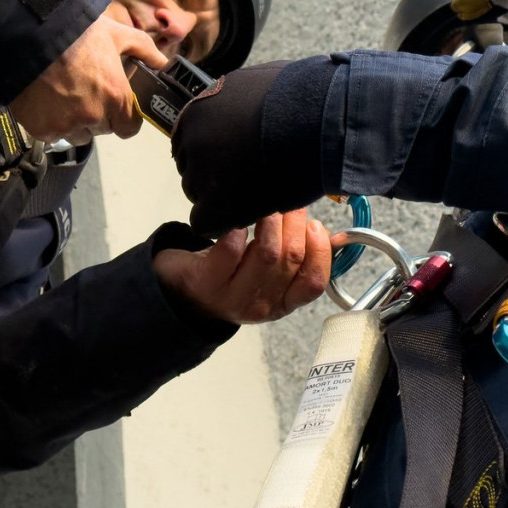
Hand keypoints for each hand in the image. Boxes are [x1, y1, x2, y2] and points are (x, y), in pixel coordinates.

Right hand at [10, 14, 168, 143]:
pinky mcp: (42, 129)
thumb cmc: (74, 32)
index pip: (129, 128)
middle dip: (97, 114)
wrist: (28, 34)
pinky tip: (45, 99)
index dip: (124, 117)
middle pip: (102, 129)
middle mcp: (93, 116)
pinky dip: (49, 122)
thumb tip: (163, 62)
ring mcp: (66, 125)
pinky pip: (52, 134)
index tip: (115, 106)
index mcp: (115, 97)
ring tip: (63, 94)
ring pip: (77, 135)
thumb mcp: (115, 34)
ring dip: (74, 122)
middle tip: (84, 90)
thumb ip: (143, 50)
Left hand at [152, 209, 330, 324]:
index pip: (313, 284)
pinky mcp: (206, 281)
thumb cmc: (231, 275)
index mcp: (282, 303)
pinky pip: (229, 251)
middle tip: (288, 202)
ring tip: (267, 204)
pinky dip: (238, 229)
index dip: (320, 252)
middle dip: (294, 224)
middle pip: (290, 261)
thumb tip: (326, 232)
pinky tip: (237, 218)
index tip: (316, 225)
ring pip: (266, 255)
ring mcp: (232, 296)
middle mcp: (260, 305)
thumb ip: (295, 257)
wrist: (181, 291)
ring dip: (271, 222)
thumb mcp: (267, 274)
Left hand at [171, 57, 335, 236]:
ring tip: (255, 191)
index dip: (214, 154)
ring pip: (200, 196)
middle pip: (192, 169)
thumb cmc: (304, 98)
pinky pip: (206, 222)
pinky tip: (246, 212)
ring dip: (223, 197)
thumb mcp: (256, 84)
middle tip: (246, 177)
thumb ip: (236, 103)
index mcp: (198, 109)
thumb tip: (238, 108)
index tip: (233, 158)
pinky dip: (224, 222)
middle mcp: (192, 139)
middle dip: (216, 175)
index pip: (190, 142)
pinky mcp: (217, 203)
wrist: (327, 121)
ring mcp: (202, 172)